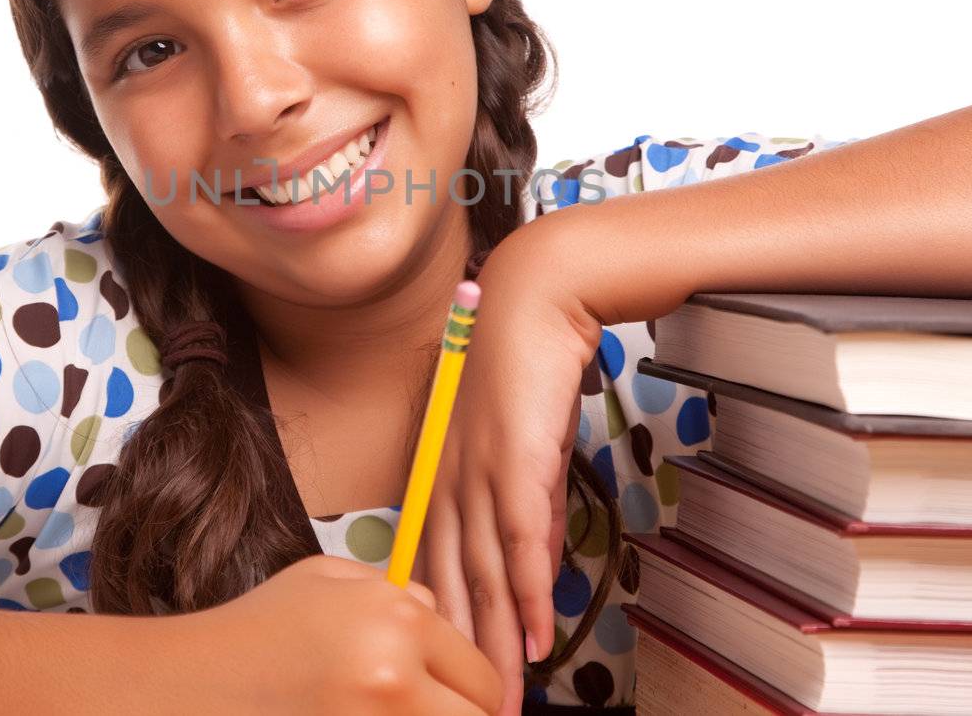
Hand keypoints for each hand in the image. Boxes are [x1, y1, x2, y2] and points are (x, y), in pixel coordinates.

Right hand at [191, 553, 504, 714]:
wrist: (191, 685)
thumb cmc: (259, 629)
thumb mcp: (327, 580)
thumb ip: (398, 594)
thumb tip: (440, 618)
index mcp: (398, 622)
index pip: (484, 679)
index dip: (473, 694)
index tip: (455, 700)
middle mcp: (394, 680)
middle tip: (424, 710)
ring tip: (387, 713)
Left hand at [411, 212, 689, 713]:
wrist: (536, 297)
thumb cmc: (526, 361)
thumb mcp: (525, 446)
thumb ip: (527, 506)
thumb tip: (536, 562)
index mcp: (442, 473)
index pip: (435, 564)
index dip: (442, 625)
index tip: (453, 670)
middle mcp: (449, 478)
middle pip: (451, 585)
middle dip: (462, 654)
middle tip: (474, 705)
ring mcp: (477, 470)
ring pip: (481, 576)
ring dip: (495, 642)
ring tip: (504, 694)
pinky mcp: (514, 460)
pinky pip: (519, 542)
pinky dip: (528, 596)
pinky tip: (535, 637)